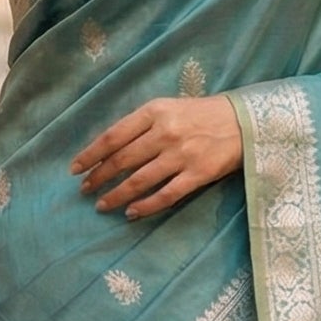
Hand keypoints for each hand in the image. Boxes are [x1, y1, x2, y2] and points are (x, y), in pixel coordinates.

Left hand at [73, 94, 242, 218]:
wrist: (245, 122)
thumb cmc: (201, 115)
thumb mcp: (168, 108)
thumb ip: (141, 125)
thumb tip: (109, 149)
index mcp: (155, 112)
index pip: (113, 136)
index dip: (91, 155)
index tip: (75, 169)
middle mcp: (165, 132)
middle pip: (122, 160)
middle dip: (99, 178)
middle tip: (85, 190)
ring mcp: (182, 155)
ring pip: (139, 181)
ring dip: (116, 196)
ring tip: (102, 205)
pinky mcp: (198, 175)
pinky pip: (166, 195)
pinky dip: (145, 206)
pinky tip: (132, 212)